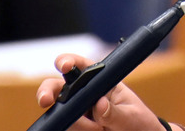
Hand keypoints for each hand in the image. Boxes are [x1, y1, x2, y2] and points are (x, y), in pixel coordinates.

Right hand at [35, 54, 166, 130]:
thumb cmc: (138, 123)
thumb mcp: (132, 116)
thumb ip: (115, 112)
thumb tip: (99, 104)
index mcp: (101, 81)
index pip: (81, 65)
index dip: (68, 61)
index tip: (64, 65)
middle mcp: (85, 95)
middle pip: (58, 87)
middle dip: (48, 90)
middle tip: (46, 100)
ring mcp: (77, 112)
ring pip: (63, 114)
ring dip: (79, 124)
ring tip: (102, 130)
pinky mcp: (76, 127)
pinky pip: (68, 128)